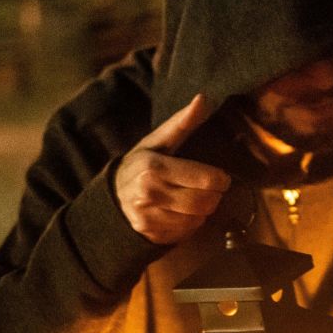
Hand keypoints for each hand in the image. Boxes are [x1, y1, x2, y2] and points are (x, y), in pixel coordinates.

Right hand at [115, 94, 231, 243]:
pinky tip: (181, 211)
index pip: (207, 180)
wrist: (111, 197)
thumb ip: (183, 122)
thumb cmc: (141, 164)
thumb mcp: (158, 141)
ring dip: (204, 209)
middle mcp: (149, 193)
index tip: (220, 177)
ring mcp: (149, 217)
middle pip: (206, 202)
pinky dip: (191, 222)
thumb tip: (204, 98)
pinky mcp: (152, 234)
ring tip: (193, 197)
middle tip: (209, 188)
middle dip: (214, 195)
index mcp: (153, 167)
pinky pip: (188, 231)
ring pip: (199, 218)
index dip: (220, 179)